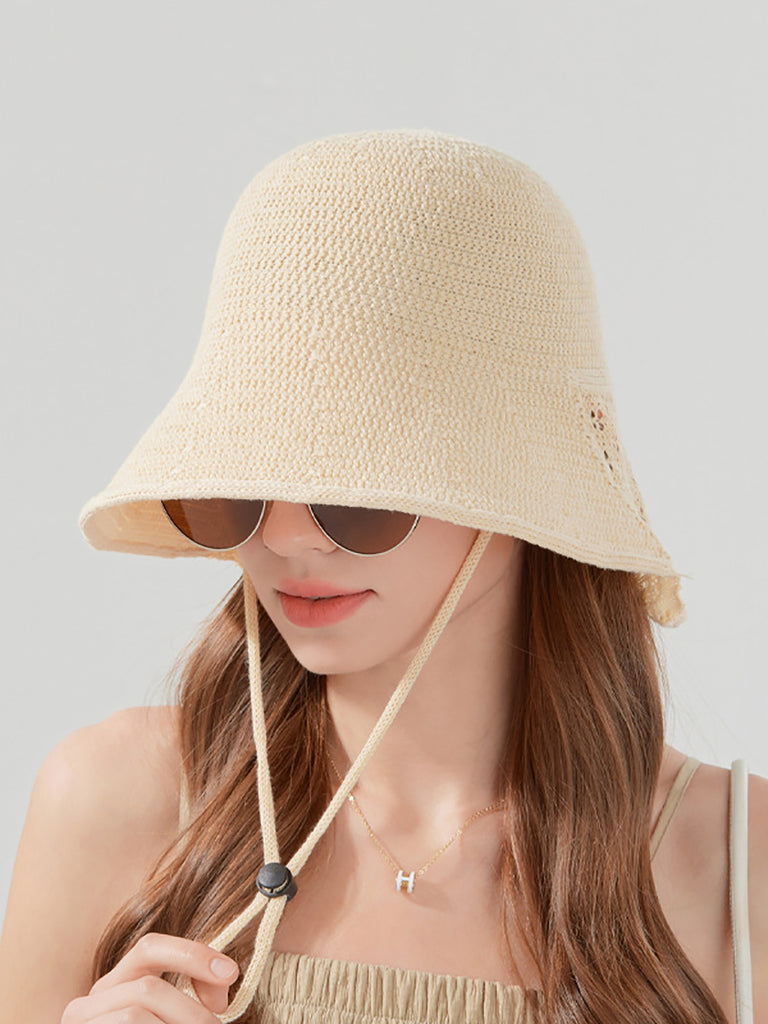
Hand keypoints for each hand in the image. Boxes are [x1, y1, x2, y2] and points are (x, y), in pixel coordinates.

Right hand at [60, 932, 239, 1021]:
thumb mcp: (172, 1016)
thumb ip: (196, 994)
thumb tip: (223, 976)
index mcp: (116, 984)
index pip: (149, 947)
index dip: (192, 954)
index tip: (230, 971)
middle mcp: (90, 1001)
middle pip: (147, 987)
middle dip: (190, 1011)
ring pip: (135, 1014)